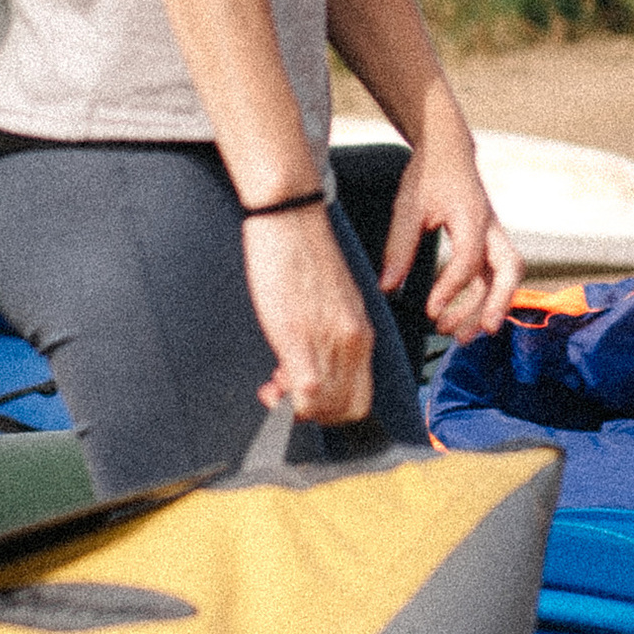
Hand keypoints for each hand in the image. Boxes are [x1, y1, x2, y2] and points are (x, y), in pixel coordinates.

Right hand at [242, 203, 378, 423]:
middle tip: (288, 396)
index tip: (309, 399)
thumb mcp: (333, 301)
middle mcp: (353, 340)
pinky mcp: (297, 334)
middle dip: (315, 416)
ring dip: (296, 408)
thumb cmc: (306, 256)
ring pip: (324, 405)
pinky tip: (271, 385)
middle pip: (346, 410)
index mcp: (362, 332)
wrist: (291, 218)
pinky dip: (288, 400)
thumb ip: (332, 337)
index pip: (362, 399)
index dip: (334, 411)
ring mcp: (327, 339)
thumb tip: (315, 368)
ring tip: (275, 386)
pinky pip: (304, 388)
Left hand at [379, 93, 519, 344]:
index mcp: (472, 216)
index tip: (429, 311)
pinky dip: (483, 299)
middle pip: (509, 270)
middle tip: (477, 332)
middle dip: (497, 303)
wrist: (448, 151)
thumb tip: (388, 288)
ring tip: (461, 336)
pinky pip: (495, 276)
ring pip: (505, 277)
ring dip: (488, 308)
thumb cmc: (428, 176)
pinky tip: (464, 320)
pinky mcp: (488, 243)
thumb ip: (399, 247)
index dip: (451, 289)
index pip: (469, 260)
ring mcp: (493, 236)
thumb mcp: (408, 207)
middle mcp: (490, 228)